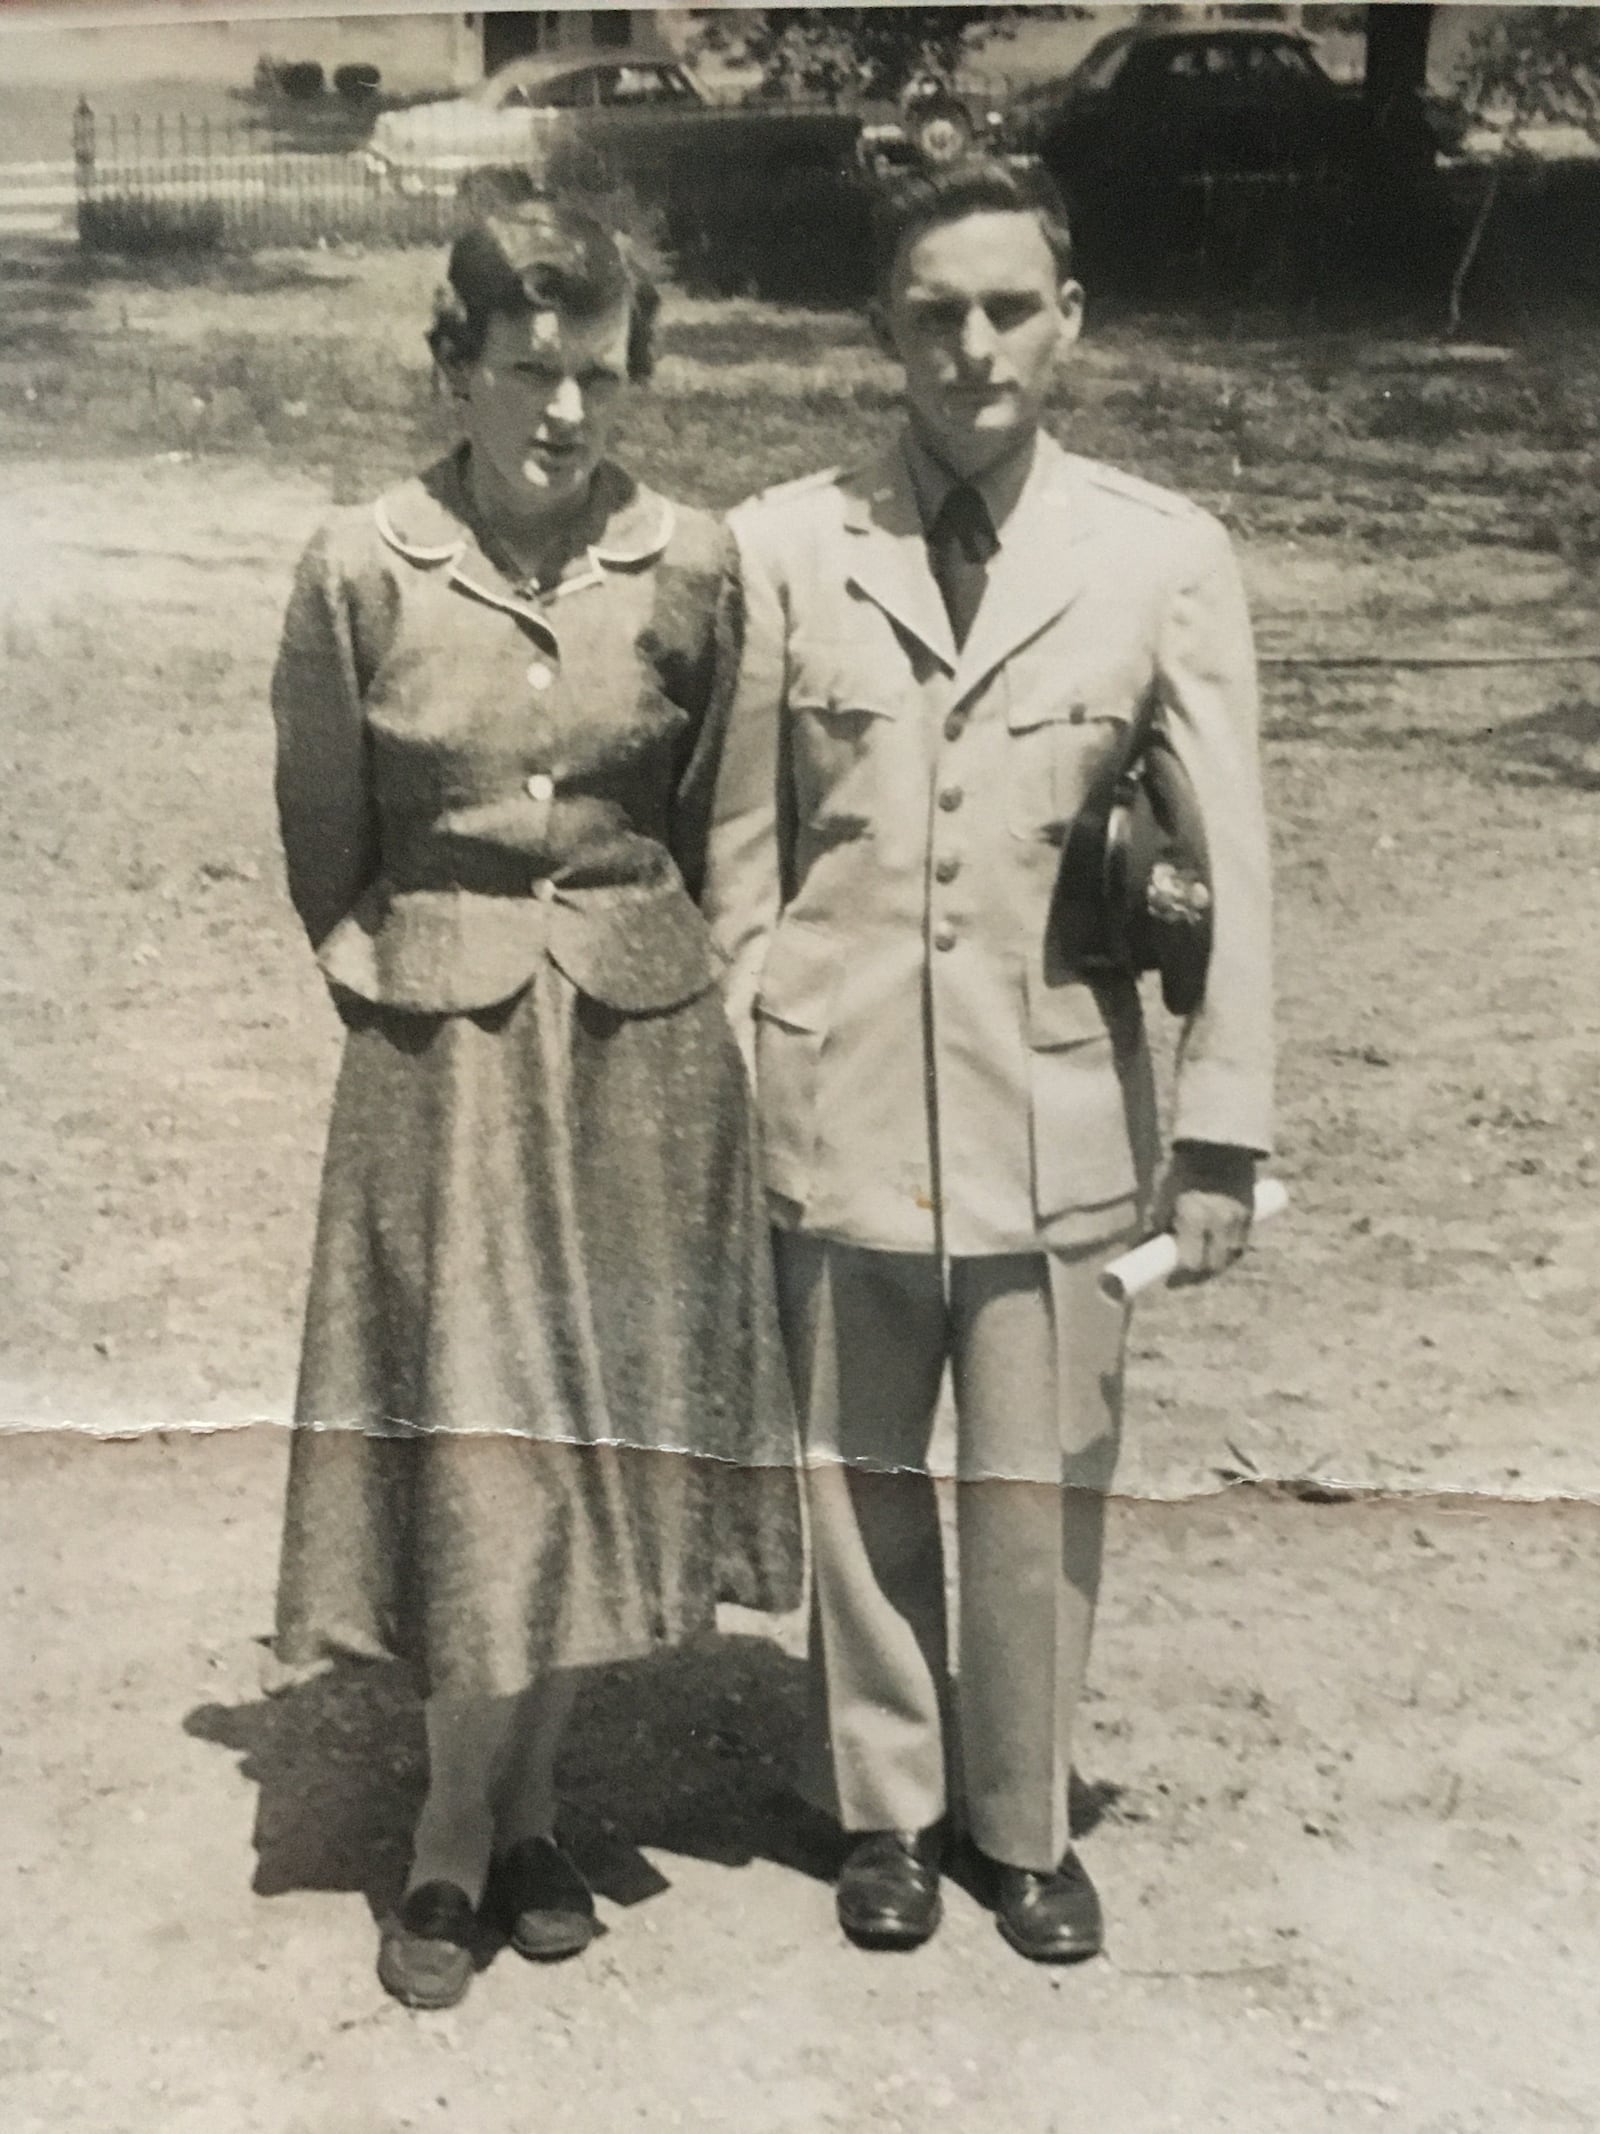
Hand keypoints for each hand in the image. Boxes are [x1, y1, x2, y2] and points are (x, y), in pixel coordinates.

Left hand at [1164, 1142, 1256, 1285]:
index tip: (1169, 1282)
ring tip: (1199, 1267)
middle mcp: (1220, 1223)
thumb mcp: (1165, 1194)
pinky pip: (1241, 1246)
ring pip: (1229, 1258)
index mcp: (1195, 1217)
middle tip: (1182, 1277)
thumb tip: (1141, 1246)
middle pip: (1211, 1267)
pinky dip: (1228, 1255)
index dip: (1179, 1278)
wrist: (1220, 1145)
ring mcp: (1239, 1221)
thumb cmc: (1184, 1169)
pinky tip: (1217, 1255)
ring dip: (1214, 1267)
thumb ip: (1157, 1222)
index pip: (1190, 1262)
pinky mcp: (1251, 1216)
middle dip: (1196, 1277)